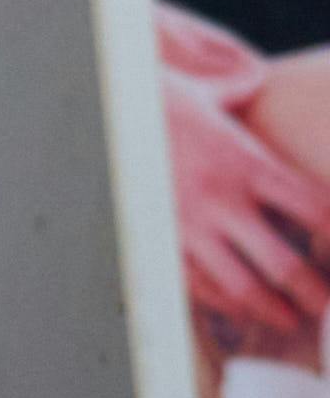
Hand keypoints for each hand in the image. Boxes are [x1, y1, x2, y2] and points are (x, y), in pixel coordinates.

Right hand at [165, 66, 329, 350]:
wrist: (93, 108)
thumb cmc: (150, 97)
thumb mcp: (202, 90)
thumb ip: (236, 89)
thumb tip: (255, 78)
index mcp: (245, 162)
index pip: (314, 209)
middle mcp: (223, 200)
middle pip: (285, 265)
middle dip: (315, 294)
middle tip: (328, 308)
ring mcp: (189, 227)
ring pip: (243, 288)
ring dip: (273, 310)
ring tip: (290, 319)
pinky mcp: (159, 241)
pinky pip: (198, 286)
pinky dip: (223, 303)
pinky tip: (238, 307)